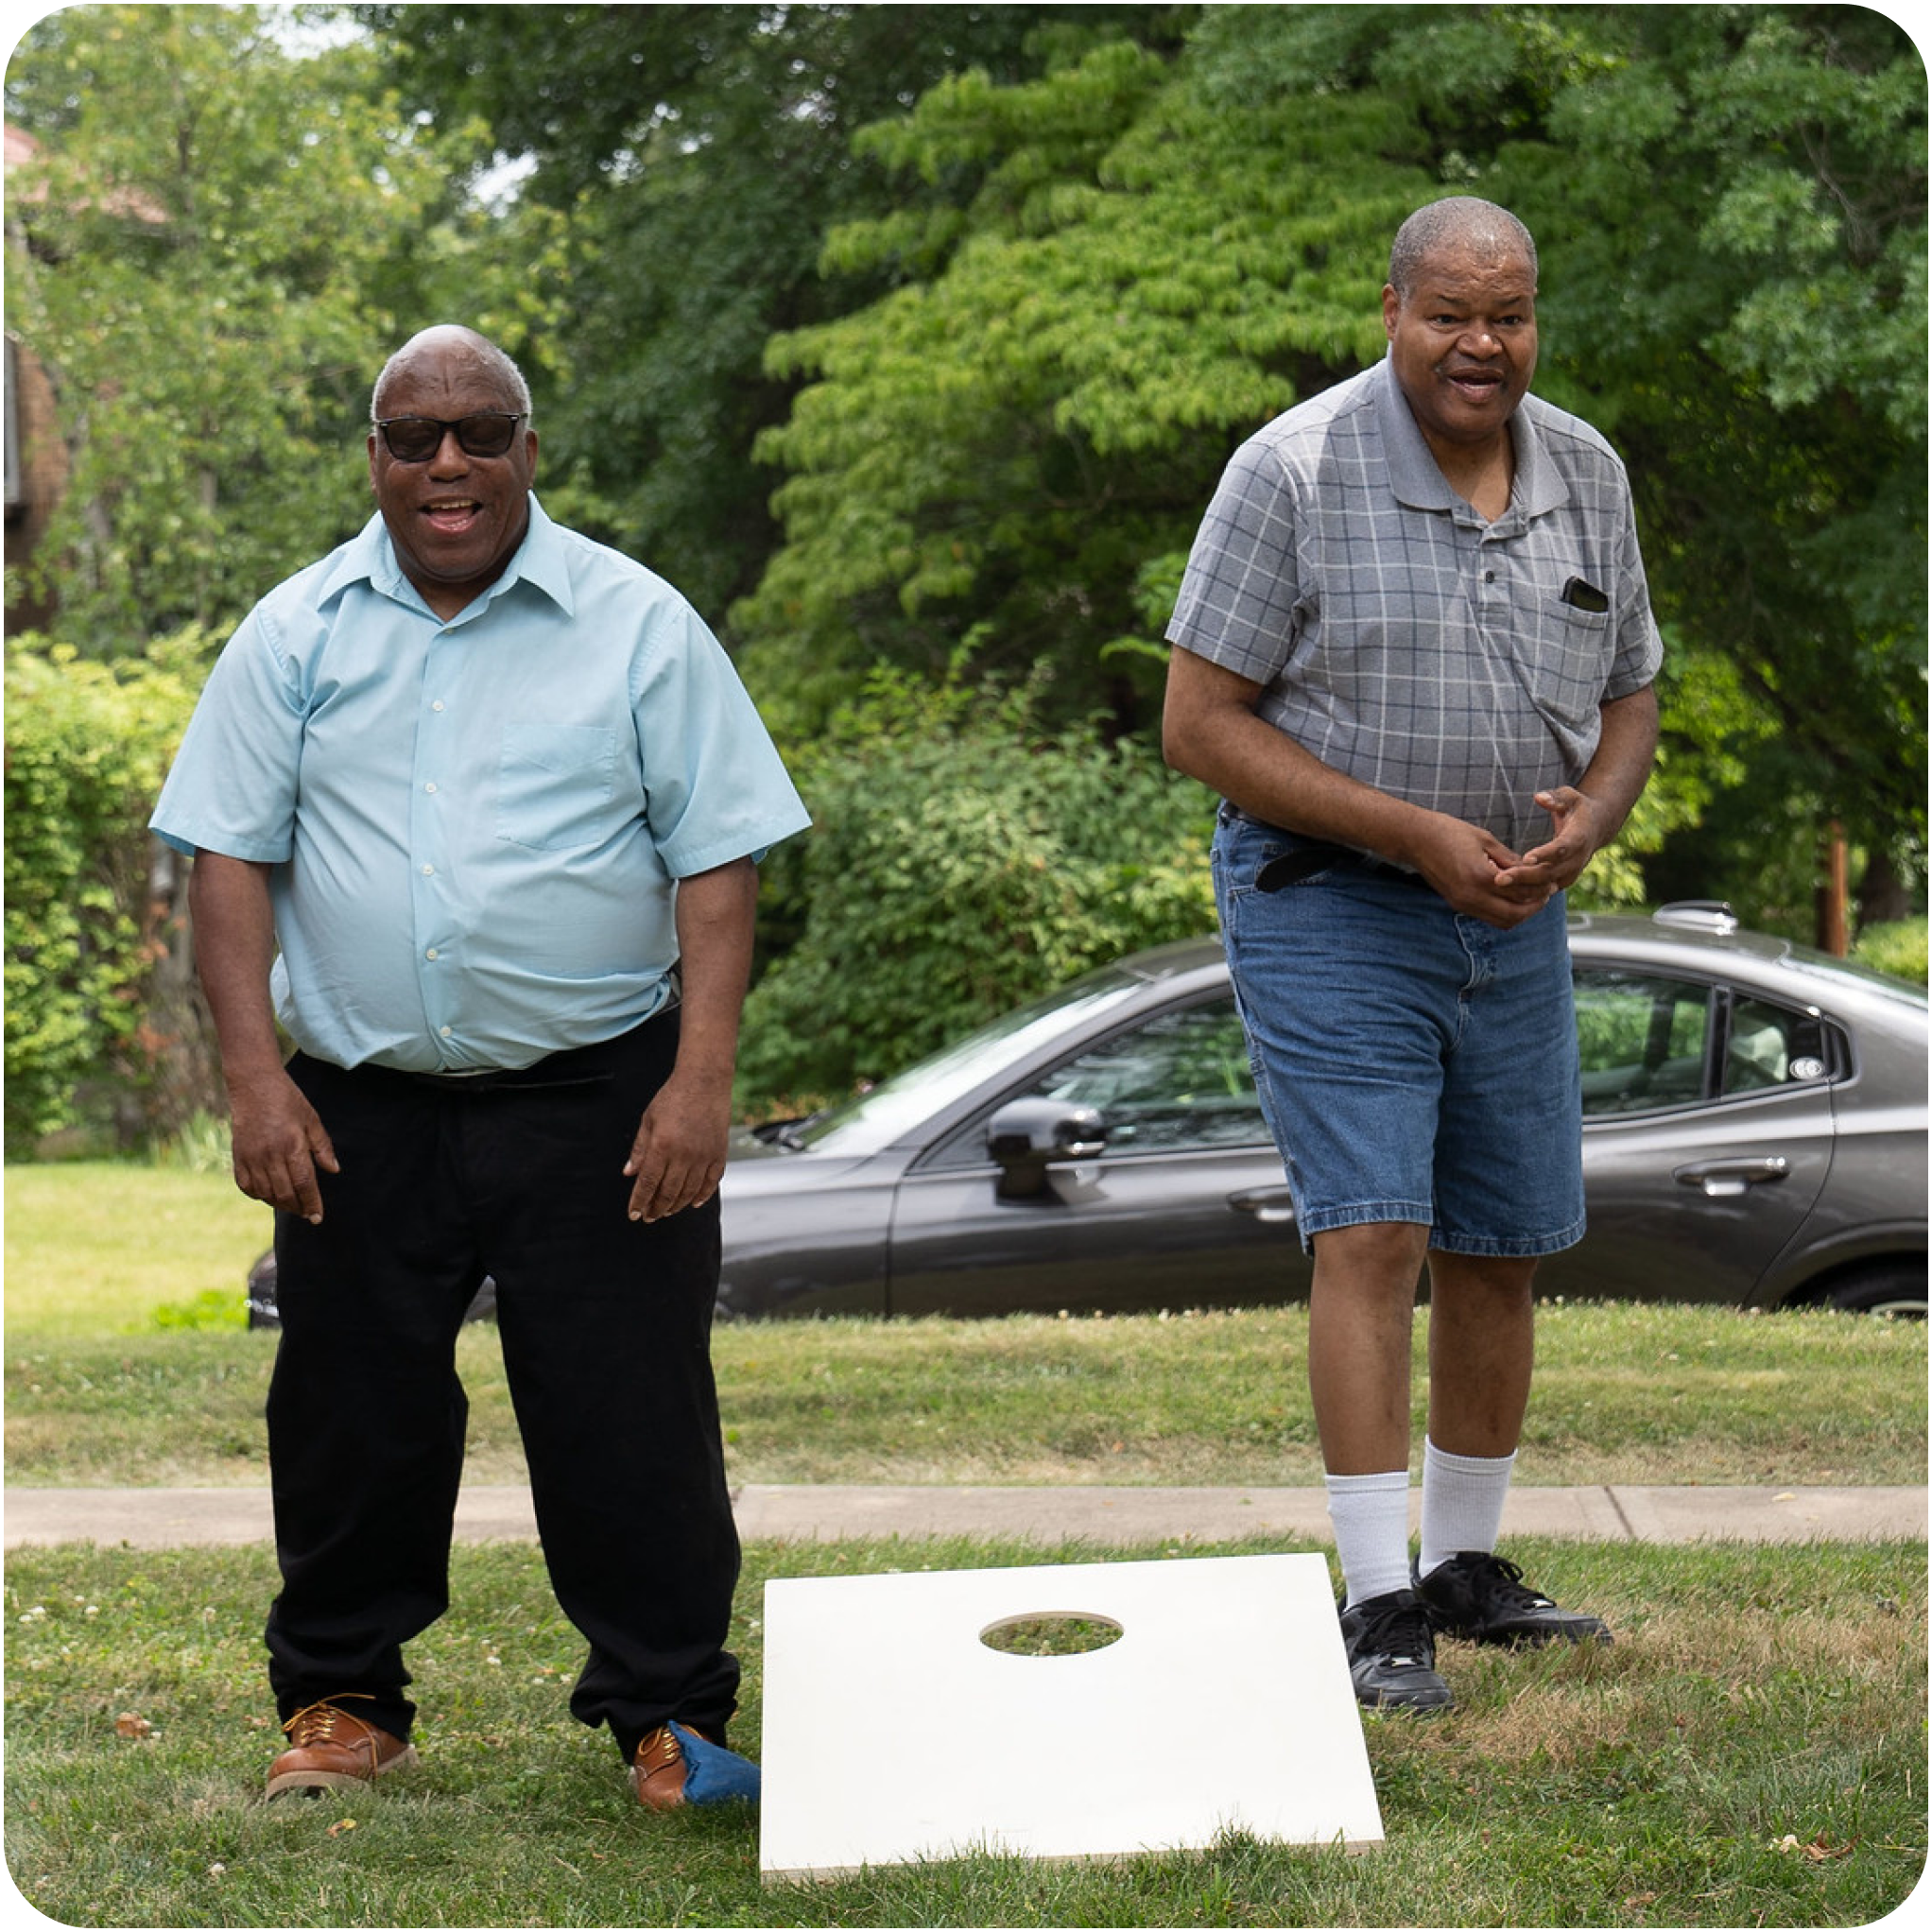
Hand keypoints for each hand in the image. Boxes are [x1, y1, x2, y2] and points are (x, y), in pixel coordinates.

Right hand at [227, 1067, 338, 1221]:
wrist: (254, 1085)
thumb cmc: (288, 1100)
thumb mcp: (312, 1120)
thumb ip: (322, 1147)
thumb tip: (334, 1170)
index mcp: (292, 1145)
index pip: (304, 1184)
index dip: (312, 1203)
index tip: (318, 1217)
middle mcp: (270, 1155)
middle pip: (284, 1194)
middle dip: (298, 1208)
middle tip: (307, 1212)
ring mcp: (251, 1157)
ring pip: (265, 1193)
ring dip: (279, 1204)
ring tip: (292, 1205)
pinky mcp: (237, 1156)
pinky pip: (246, 1186)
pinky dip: (258, 1195)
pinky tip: (269, 1194)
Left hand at [622, 1074, 731, 1222]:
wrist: (704, 1082)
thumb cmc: (674, 1097)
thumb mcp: (648, 1120)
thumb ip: (639, 1149)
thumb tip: (630, 1172)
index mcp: (662, 1146)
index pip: (648, 1183)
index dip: (639, 1202)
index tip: (634, 1214)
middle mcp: (684, 1155)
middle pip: (668, 1193)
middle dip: (656, 1209)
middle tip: (649, 1216)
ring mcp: (704, 1156)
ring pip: (689, 1192)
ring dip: (676, 1205)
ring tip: (666, 1211)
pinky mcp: (719, 1154)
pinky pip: (711, 1183)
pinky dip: (702, 1195)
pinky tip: (693, 1202)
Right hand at [1406, 815, 1554, 929]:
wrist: (1415, 839)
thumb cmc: (1449, 832)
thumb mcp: (1485, 840)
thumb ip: (1509, 859)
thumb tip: (1532, 870)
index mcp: (1481, 876)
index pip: (1521, 892)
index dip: (1540, 888)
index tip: (1552, 881)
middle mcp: (1471, 896)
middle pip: (1515, 914)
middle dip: (1534, 906)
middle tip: (1546, 894)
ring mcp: (1463, 903)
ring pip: (1502, 922)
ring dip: (1520, 913)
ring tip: (1531, 898)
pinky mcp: (1458, 904)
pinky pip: (1488, 917)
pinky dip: (1504, 912)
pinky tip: (1511, 898)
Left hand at [1490, 787, 1606, 895]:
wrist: (1595, 828)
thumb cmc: (1577, 808)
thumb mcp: (1570, 796)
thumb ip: (1556, 797)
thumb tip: (1539, 797)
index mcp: (1579, 838)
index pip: (1562, 848)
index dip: (1545, 854)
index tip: (1526, 858)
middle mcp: (1577, 860)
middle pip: (1549, 872)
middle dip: (1524, 876)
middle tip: (1500, 879)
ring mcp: (1570, 873)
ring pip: (1546, 886)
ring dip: (1522, 887)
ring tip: (1498, 885)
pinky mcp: (1563, 881)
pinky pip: (1544, 891)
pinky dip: (1527, 893)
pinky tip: (1505, 892)